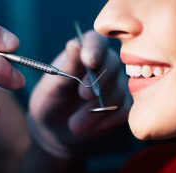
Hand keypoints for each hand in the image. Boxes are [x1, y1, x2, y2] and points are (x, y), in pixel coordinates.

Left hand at [29, 30, 130, 149]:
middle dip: (98, 81)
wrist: (56, 129)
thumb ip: (66, 67)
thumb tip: (75, 44)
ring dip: (96, 110)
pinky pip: (124, 110)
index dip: (95, 48)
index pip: (96, 40)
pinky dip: (107, 120)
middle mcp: (104, 65)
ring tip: (74, 125)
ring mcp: (116, 85)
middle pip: (113, 64)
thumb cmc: (51, 102)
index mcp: (84, 53)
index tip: (89, 61)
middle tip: (82, 95)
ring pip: (117, 91)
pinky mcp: (123, 105)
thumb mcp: (52, 86)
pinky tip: (92, 127)